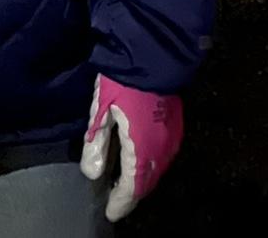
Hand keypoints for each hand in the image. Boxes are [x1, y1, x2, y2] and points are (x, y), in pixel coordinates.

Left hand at [79, 73, 182, 221]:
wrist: (153, 54)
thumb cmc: (123, 80)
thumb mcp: (102, 108)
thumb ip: (96, 141)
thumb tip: (92, 174)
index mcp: (142, 147)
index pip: (133, 186)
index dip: (122, 201)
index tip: (111, 213)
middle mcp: (162, 149)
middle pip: (147, 182)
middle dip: (132, 194)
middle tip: (116, 202)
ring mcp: (172, 139)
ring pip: (156, 170)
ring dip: (142, 181)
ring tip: (124, 187)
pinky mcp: (176, 128)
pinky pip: (162, 158)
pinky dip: (149, 167)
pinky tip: (138, 164)